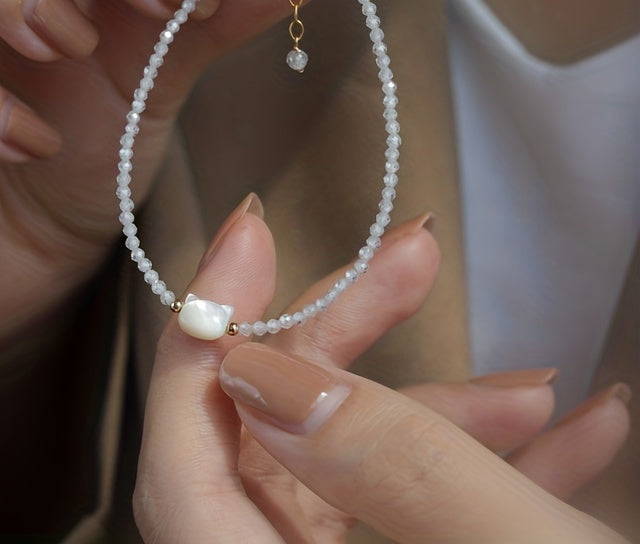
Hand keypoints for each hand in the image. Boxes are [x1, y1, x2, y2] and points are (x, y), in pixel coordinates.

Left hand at [136, 199, 629, 541]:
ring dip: (445, 413)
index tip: (248, 238)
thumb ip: (389, 469)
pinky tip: (569, 438)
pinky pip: (413, 510)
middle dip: (344, 339)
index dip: (203, 335)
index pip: (180, 460)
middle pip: (272, 438)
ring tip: (538, 383)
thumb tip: (262, 369)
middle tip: (407, 261)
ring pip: (356, 469)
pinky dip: (481, 470)